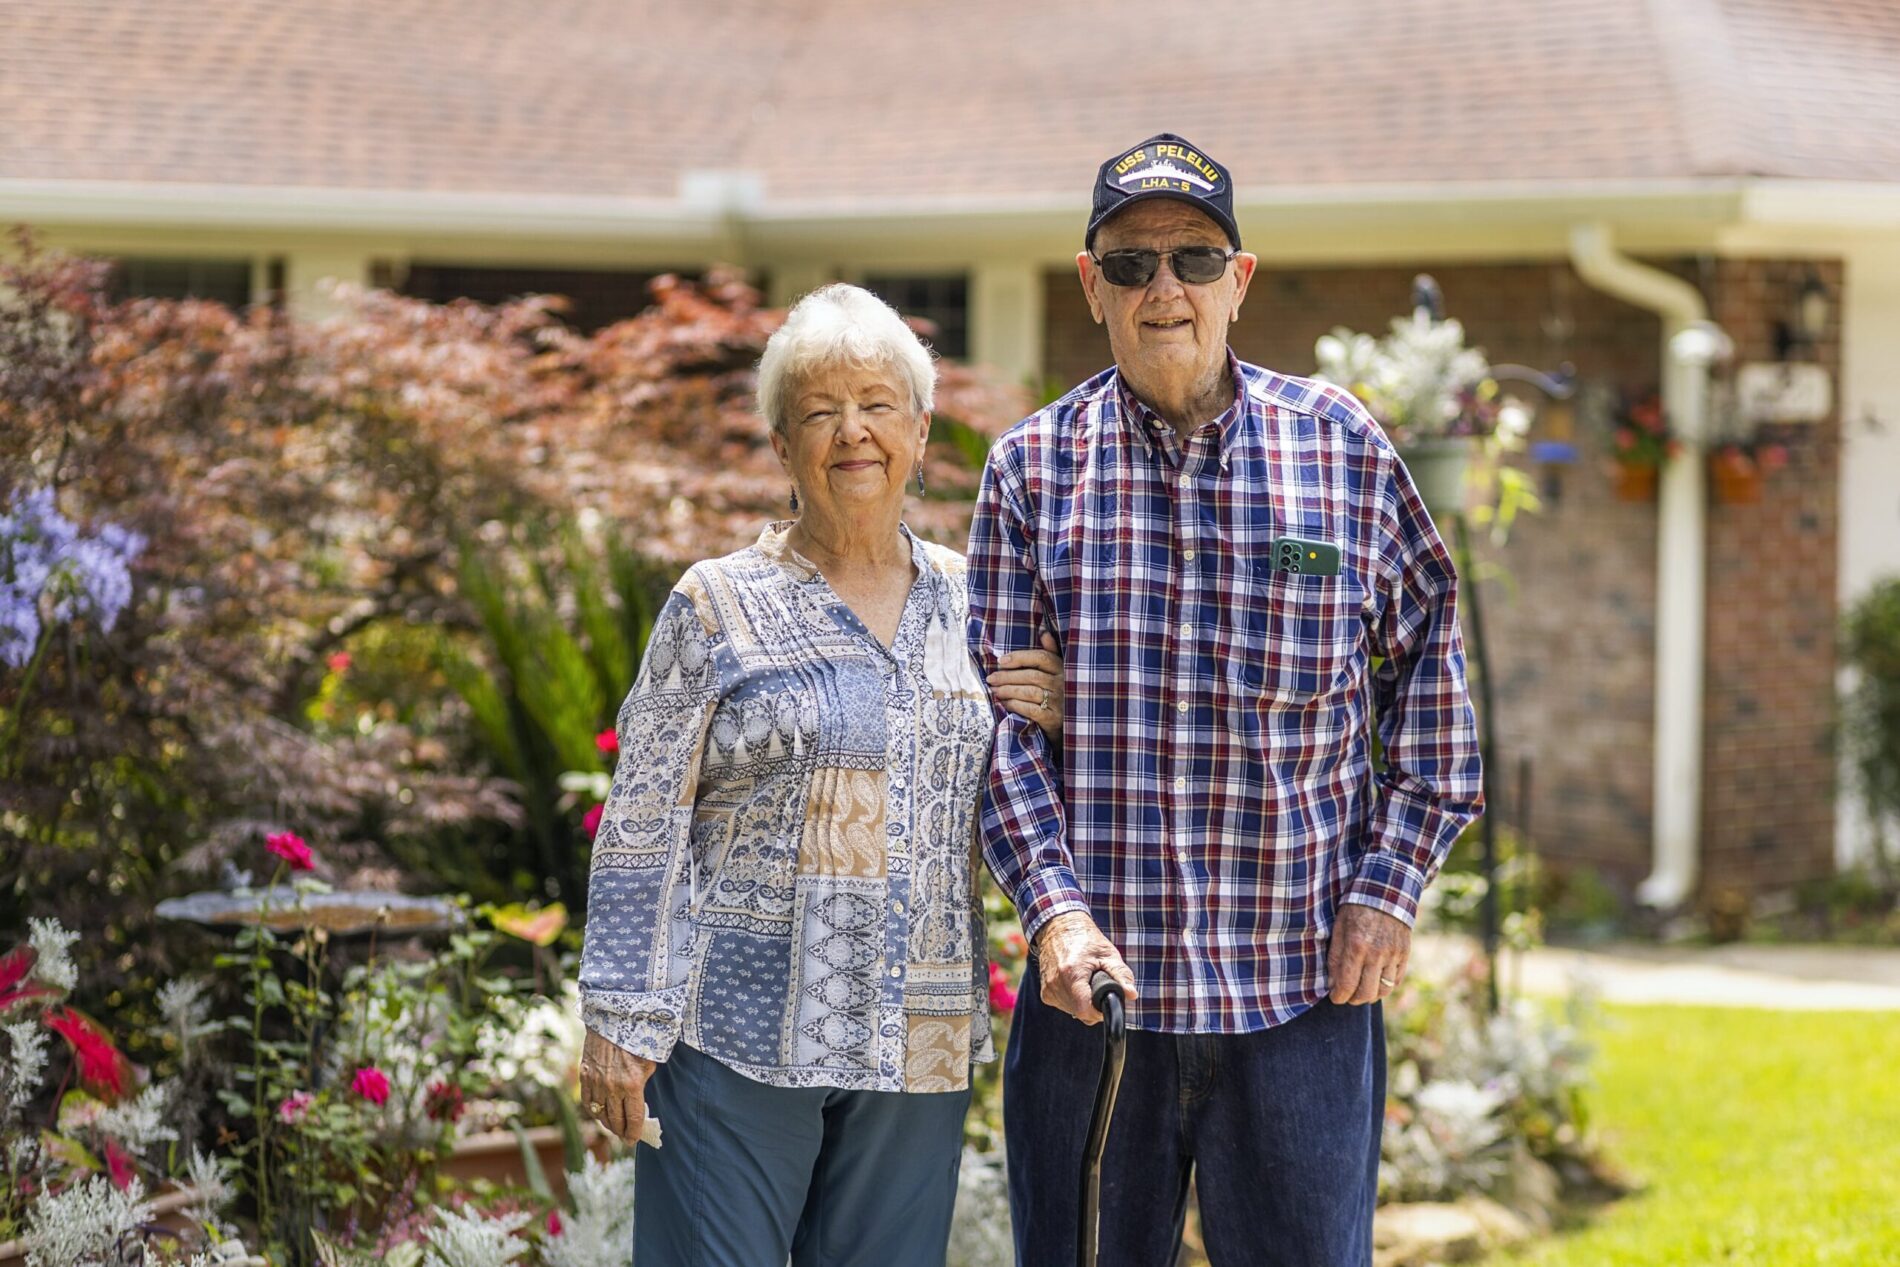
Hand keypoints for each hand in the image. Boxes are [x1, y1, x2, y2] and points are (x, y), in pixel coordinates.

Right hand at [579, 1030, 656, 1144]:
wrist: (613, 1018)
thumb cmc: (637, 1038)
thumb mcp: (650, 1060)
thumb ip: (644, 1082)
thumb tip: (641, 1103)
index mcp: (632, 1084)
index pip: (633, 1118)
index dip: (634, 1133)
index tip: (634, 1140)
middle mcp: (613, 1086)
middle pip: (616, 1120)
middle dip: (622, 1131)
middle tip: (626, 1136)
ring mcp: (596, 1082)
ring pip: (600, 1114)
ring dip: (608, 1124)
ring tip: (615, 1127)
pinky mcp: (585, 1075)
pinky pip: (587, 1102)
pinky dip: (594, 1111)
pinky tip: (600, 1113)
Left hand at [989, 631, 1064, 739]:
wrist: (1069, 726)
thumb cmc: (1058, 695)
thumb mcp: (1059, 673)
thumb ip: (1051, 653)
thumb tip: (1044, 632)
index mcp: (1063, 669)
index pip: (1041, 657)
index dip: (1019, 657)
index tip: (1000, 661)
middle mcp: (1063, 684)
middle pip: (1031, 675)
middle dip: (1007, 676)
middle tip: (991, 678)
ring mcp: (1060, 702)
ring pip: (1029, 692)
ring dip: (1008, 690)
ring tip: (995, 691)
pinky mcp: (1054, 719)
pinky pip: (1031, 709)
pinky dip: (1015, 705)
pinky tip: (1005, 704)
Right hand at [1033, 910, 1136, 1024]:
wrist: (1058, 928)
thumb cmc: (1085, 939)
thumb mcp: (1108, 953)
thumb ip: (1121, 975)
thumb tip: (1132, 995)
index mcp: (1071, 973)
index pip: (1085, 1010)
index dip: (1099, 1011)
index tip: (1106, 1001)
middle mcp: (1056, 984)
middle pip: (1081, 1013)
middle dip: (1094, 1005)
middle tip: (1099, 986)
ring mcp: (1048, 990)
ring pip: (1073, 1012)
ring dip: (1084, 1003)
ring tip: (1086, 981)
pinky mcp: (1045, 993)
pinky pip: (1065, 1006)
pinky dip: (1074, 1000)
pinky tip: (1077, 984)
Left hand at [1326, 904, 1410, 1004]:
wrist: (1385, 892)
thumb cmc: (1355, 908)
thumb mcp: (1338, 928)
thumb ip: (1335, 957)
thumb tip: (1333, 983)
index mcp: (1357, 946)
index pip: (1347, 985)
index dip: (1339, 997)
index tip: (1335, 998)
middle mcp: (1377, 953)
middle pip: (1366, 993)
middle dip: (1353, 1000)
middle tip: (1347, 996)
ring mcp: (1394, 955)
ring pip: (1384, 991)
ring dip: (1370, 996)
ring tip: (1361, 991)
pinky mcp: (1405, 954)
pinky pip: (1396, 981)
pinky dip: (1386, 986)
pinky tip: (1376, 982)